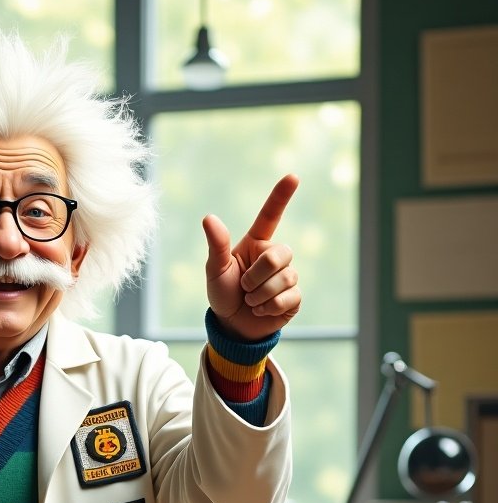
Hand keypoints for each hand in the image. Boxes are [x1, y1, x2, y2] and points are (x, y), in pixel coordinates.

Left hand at [202, 174, 301, 339]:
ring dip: (260, 294)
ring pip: (284, 278)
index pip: (271, 216)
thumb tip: (209, 217)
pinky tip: (260, 310)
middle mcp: (274, 256)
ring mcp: (287, 276)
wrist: (232, 326)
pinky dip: (268, 307)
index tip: (293, 176)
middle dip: (257, 275)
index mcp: (256, 243)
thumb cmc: (223, 294)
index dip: (281, 196)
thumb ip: (217, 245)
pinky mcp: (294, 296)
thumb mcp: (215, 270)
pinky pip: (288, 296)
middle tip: (244, 286)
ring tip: (250, 301)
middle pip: (279, 254)